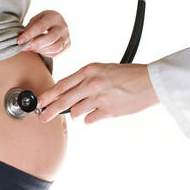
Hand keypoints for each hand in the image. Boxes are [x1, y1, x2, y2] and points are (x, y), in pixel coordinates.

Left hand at [17, 10, 70, 57]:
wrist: (56, 22)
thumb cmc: (43, 20)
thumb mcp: (36, 19)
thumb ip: (29, 28)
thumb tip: (20, 40)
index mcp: (54, 17)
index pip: (41, 27)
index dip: (29, 35)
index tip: (19, 41)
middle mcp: (63, 26)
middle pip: (50, 38)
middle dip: (36, 45)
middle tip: (24, 48)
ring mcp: (67, 36)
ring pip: (54, 48)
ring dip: (40, 50)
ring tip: (31, 48)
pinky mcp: (68, 45)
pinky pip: (56, 53)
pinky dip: (45, 53)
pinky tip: (39, 50)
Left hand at [37, 63, 159, 122]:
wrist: (151, 81)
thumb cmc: (127, 74)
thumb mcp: (102, 69)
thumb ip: (84, 80)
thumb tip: (68, 94)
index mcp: (89, 70)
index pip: (62, 84)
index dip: (48, 95)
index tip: (39, 101)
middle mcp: (91, 83)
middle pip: (63, 100)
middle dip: (50, 110)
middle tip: (42, 117)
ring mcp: (99, 98)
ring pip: (75, 112)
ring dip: (76, 114)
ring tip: (83, 110)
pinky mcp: (108, 111)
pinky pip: (89, 120)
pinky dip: (90, 119)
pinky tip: (98, 113)